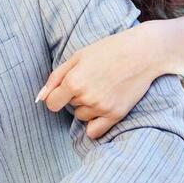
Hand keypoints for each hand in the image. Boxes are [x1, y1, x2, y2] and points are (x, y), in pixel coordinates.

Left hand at [38, 22, 162, 138]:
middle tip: (93, 81)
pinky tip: (102, 110)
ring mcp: (102, 108)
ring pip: (82, 117)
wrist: (143, 53)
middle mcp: (86, 97)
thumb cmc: (109, 50)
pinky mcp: (116, 114)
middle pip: (69, 108)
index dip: (57, 97)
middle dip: (76, 97)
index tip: (65, 90)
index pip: (52, 104)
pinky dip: (95, 125)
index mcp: (73, 82)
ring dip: (87, 107)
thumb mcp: (78, 56)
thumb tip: (40, 97)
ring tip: (102, 89)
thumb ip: (56, 77)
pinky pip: (95, 132)